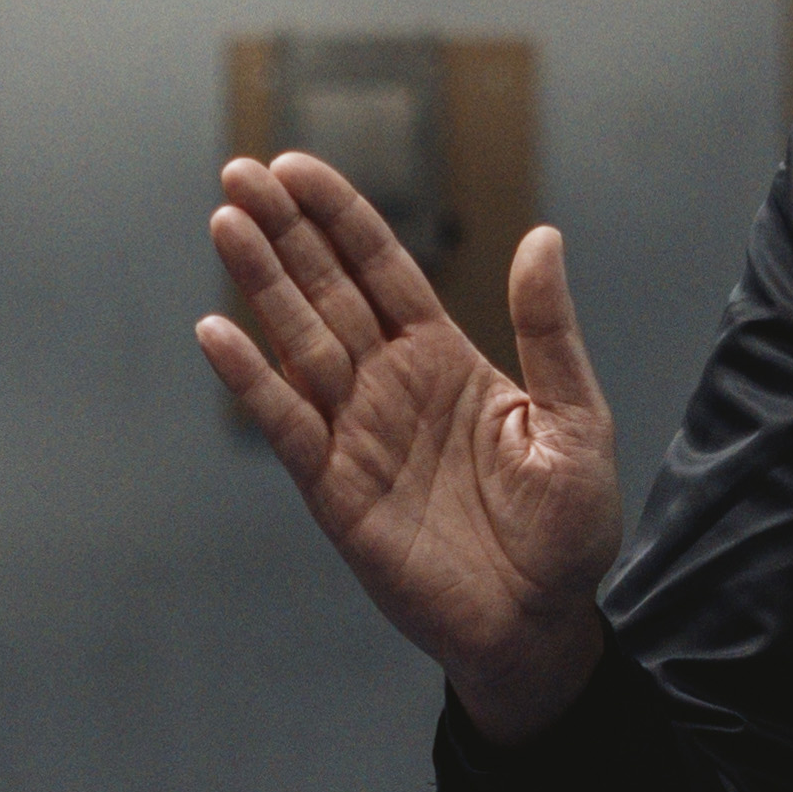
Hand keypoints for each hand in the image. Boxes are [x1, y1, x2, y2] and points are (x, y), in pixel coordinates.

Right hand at [192, 153, 625, 742]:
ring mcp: (356, 434)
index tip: (296, 166)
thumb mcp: (575, 419)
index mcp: (444, 357)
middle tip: (239, 171)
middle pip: (325, 290)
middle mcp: (389, 384)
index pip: (381, 268)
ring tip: (222, 222)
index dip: (338, 216)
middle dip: (284, 231)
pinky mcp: (334, 490)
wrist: (539, 625)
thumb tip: (542, 237)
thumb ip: (549, 332)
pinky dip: (251, 380)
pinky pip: (286, 424)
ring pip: (297, 342)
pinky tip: (217, 330)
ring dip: (259, 283)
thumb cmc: (567, 530)